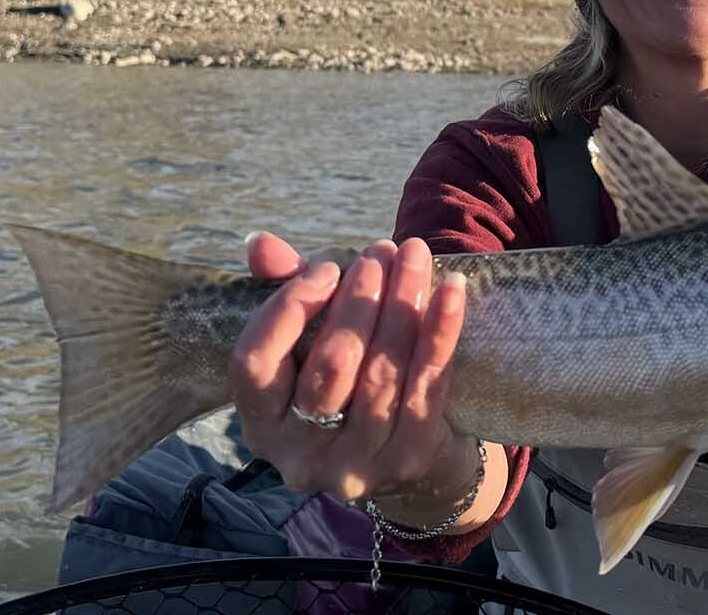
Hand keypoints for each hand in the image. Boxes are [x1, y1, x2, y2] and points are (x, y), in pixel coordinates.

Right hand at [228, 232, 490, 525]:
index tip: (326, 266)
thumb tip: (259, 244)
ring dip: (402, 304)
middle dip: (359, 298)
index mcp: (261, 423)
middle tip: (382, 250)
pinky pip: (428, 383)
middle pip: (331, 364)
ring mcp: (357, 463)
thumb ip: (285, 291)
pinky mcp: (410, 457)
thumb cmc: (351, 379)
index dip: (289, 307)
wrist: (417, 452)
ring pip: (381, 372)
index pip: (255, 361)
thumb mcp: (311, 341)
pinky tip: (452, 288)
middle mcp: (300, 453)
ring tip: (414, 256)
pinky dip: (442, 330)